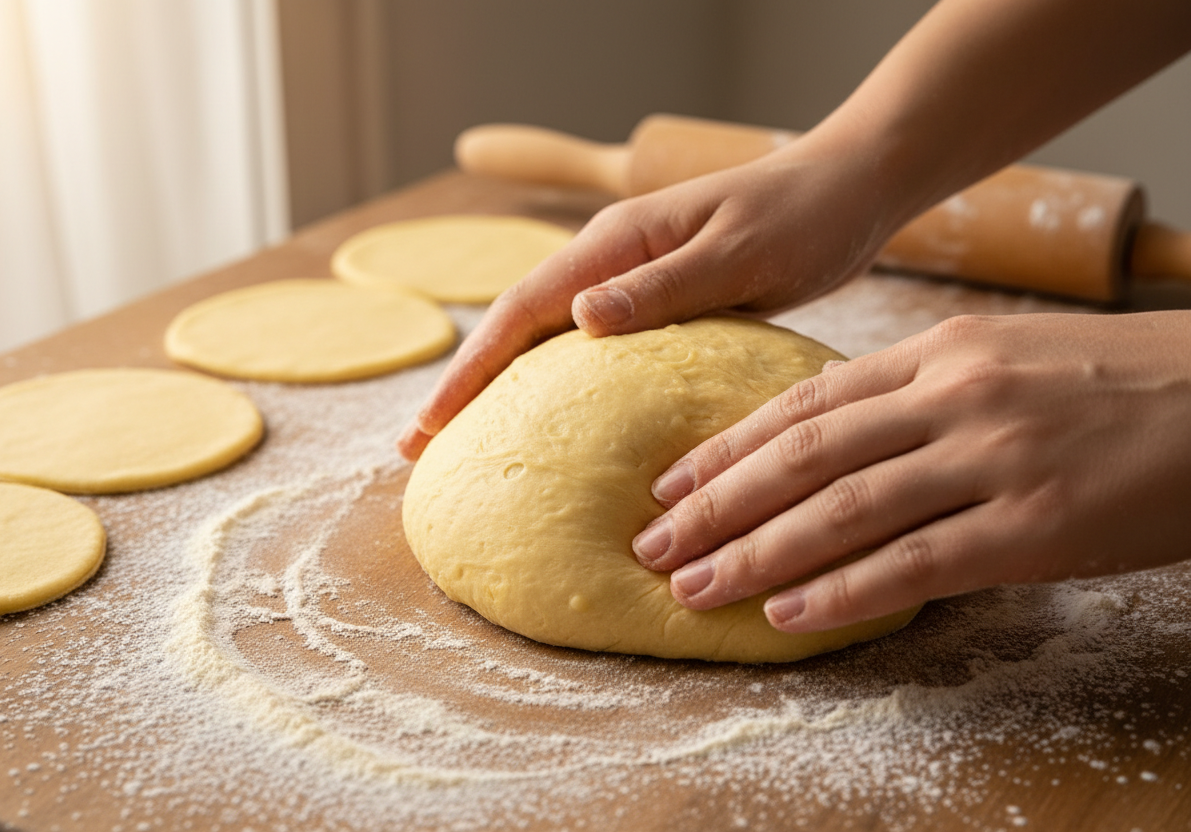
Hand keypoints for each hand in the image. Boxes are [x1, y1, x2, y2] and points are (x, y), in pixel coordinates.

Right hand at [398, 138, 906, 459]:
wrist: (848, 191)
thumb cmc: (804, 218)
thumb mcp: (738, 253)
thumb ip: (662, 286)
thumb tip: (579, 318)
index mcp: (618, 243)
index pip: (523, 310)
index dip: (472, 368)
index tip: (429, 424)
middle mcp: (611, 260)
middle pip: (517, 326)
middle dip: (466, 384)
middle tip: (419, 446)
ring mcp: (631, 281)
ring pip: (547, 338)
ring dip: (502, 386)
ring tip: (467, 440)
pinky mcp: (658, 302)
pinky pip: (590, 349)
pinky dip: (555, 384)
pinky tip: (551, 419)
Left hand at [633, 311, 1190, 631]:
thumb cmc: (1112, 383)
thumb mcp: (1004, 358)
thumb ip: (918, 391)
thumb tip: (832, 439)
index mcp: (940, 352)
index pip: (804, 404)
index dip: (726, 448)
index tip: (669, 484)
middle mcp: (953, 398)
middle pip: (803, 456)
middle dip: (715, 505)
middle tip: (653, 545)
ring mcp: (993, 460)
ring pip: (842, 511)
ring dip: (757, 554)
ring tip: (694, 587)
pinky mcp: (1035, 527)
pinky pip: (914, 564)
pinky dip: (841, 592)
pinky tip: (787, 614)